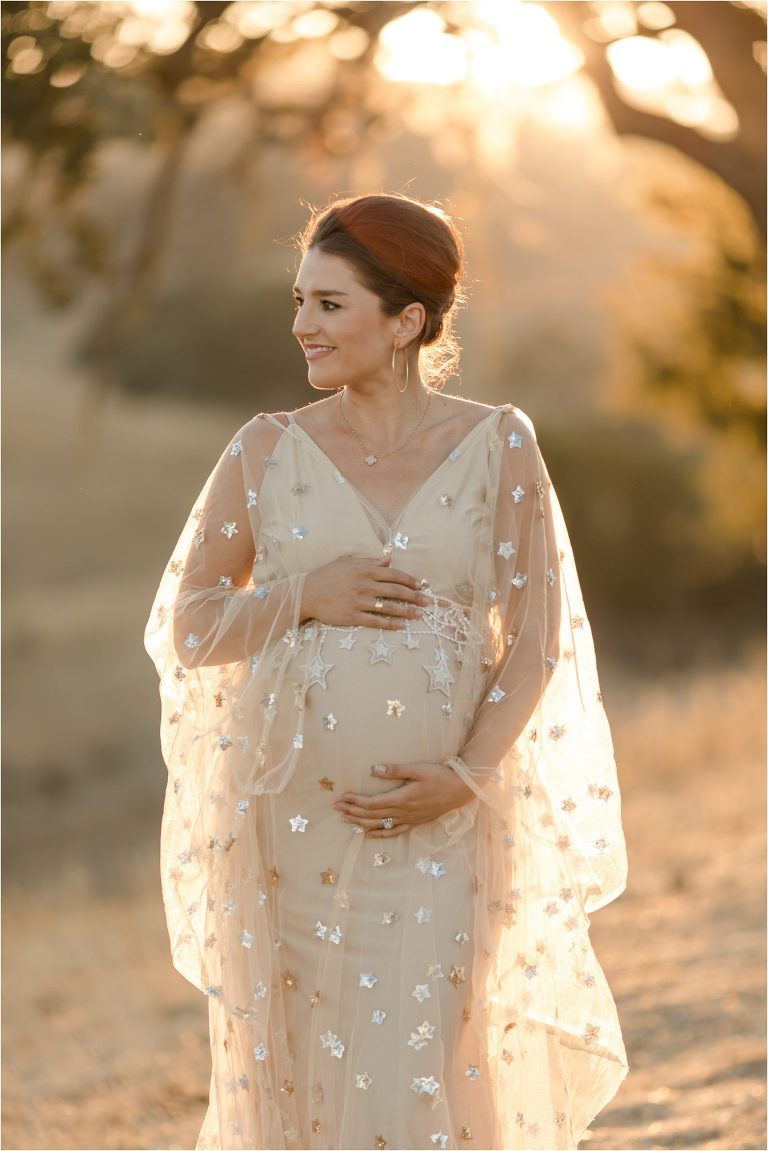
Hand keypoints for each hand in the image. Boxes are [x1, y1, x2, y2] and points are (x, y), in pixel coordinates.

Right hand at [301, 555, 428, 629]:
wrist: (306, 593)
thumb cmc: (326, 576)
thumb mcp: (347, 562)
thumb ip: (369, 561)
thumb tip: (389, 559)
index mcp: (364, 570)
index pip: (394, 574)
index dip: (410, 580)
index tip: (421, 585)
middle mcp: (364, 585)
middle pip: (396, 591)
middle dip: (415, 597)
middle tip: (428, 602)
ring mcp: (359, 601)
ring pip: (389, 607)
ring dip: (407, 612)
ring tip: (420, 616)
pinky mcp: (353, 616)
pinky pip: (376, 621)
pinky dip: (390, 624)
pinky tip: (401, 626)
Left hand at [334, 762, 474, 836]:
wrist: (460, 790)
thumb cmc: (439, 776)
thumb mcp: (418, 769)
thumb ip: (395, 770)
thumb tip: (374, 769)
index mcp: (402, 798)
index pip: (372, 802)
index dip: (355, 801)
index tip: (342, 797)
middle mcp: (403, 812)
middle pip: (372, 814)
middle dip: (353, 811)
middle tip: (337, 807)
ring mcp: (409, 819)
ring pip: (380, 825)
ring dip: (361, 823)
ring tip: (346, 820)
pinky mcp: (415, 822)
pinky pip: (394, 831)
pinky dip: (379, 834)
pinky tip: (368, 834)